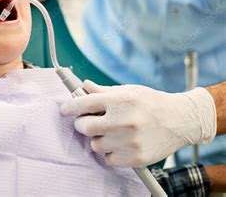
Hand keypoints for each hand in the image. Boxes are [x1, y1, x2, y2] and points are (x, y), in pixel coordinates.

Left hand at [60, 80, 216, 166]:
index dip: (70, 107)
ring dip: (97, 139)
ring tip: (110, 132)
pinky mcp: (136, 158)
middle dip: (81, 124)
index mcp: (121, 100)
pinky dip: (109, 153)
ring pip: (95, 145)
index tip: (65, 110)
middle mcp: (124, 121)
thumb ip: (103, 91)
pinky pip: (108, 159)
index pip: (84, 103)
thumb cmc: (152, 103)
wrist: (182, 120)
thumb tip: (83, 86)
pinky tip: (119, 144)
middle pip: (85, 127)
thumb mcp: (129, 91)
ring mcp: (130, 141)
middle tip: (87, 122)